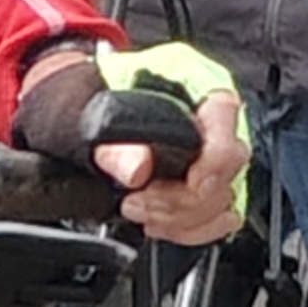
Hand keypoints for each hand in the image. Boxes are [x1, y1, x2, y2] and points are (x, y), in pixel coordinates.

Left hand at [24, 38, 246, 241]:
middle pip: (230, 165)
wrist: (78, 118)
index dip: (214, 158)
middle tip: (136, 202)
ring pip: (226, 197)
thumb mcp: (85, 116)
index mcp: (190, 77)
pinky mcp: (210, 182)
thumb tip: (138, 169)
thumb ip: (112, 143)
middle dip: (183, 198)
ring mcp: (215, 150)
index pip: (225, 114)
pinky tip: (159, 221)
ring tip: (139, 211)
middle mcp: (212, 114)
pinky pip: (219, 217)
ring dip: (183, 217)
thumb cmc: (88, 105)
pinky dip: (190, 229)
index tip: (189, 185)